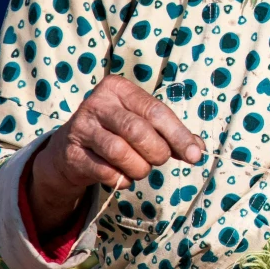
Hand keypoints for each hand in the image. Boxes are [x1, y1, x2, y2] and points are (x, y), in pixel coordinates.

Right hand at [28, 77, 203, 236]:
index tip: (194, 155)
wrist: (71, 149)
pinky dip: (121, 179)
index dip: (178, 135)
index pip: (156, 112)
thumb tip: (198, 149)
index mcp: (119, 89)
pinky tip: (121, 176)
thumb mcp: (142, 124)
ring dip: (139, 168)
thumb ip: (170, 134)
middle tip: (160, 160)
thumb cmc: (117, 132)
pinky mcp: (72, 153)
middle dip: (157, 152)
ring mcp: (81, 128)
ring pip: (120, 153)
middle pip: (138, 131)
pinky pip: (106, 172)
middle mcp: (97, 103)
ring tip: (140, 169)